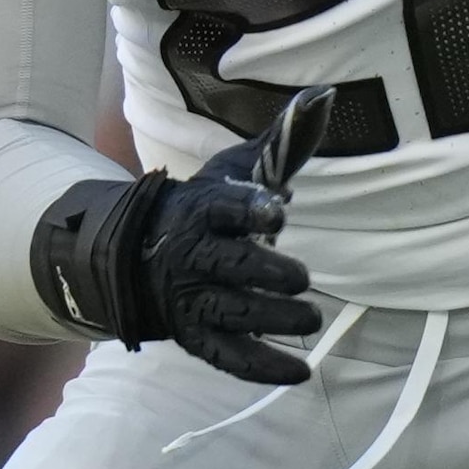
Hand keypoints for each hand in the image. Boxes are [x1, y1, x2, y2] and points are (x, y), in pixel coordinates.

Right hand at [29, 84, 347, 386]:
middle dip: (266, 273)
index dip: (248, 209)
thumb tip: (326, 97)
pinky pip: (229, 357)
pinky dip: (263, 367)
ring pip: (231, 313)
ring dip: (272, 319)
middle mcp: (192, 256)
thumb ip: (284, 141)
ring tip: (310, 318)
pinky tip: (301, 372)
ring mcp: (191, 300)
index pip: (222, 207)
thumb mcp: (236, 169)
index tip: (276, 210)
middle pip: (228, 267)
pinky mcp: (196, 337)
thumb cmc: (206, 207)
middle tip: (301, 278)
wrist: (142, 255)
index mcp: (201, 209)